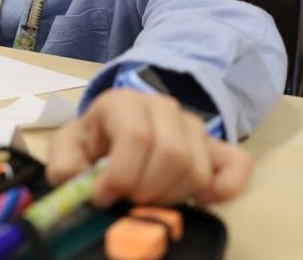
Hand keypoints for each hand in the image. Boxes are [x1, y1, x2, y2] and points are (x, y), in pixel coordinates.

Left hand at [45, 88, 252, 206]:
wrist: (113, 134)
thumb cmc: (92, 144)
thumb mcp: (67, 150)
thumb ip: (65, 167)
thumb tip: (86, 187)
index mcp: (123, 102)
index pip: (137, 137)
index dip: (122, 176)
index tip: (105, 197)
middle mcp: (163, 107)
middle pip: (171, 155)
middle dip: (147, 190)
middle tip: (129, 201)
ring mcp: (193, 125)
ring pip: (198, 168)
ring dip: (173, 197)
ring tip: (150, 200)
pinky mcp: (216, 146)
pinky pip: (238, 165)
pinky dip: (225, 189)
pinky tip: (200, 201)